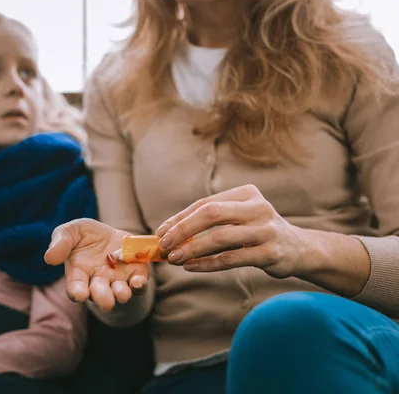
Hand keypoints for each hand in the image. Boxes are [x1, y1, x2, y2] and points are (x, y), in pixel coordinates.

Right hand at [44, 218, 150, 311]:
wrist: (109, 233)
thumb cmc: (85, 235)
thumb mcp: (70, 231)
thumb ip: (60, 242)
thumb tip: (49, 258)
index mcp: (79, 274)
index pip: (76, 288)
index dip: (77, 292)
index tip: (79, 294)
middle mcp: (98, 282)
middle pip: (100, 295)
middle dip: (103, 298)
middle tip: (105, 302)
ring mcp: (117, 280)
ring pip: (119, 293)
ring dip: (122, 294)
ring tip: (122, 293)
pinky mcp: (135, 274)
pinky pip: (138, 284)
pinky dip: (139, 285)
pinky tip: (139, 282)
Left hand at [156, 184, 310, 278]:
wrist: (301, 250)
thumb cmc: (259, 232)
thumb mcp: (240, 218)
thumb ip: (212, 222)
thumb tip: (170, 233)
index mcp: (247, 193)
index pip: (205, 203)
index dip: (180, 218)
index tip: (161, 232)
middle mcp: (258, 207)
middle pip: (211, 214)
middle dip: (183, 229)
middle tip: (164, 244)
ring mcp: (266, 230)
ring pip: (220, 238)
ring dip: (192, 249)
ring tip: (174, 259)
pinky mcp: (271, 253)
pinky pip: (232, 258)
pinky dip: (208, 264)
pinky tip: (192, 267)